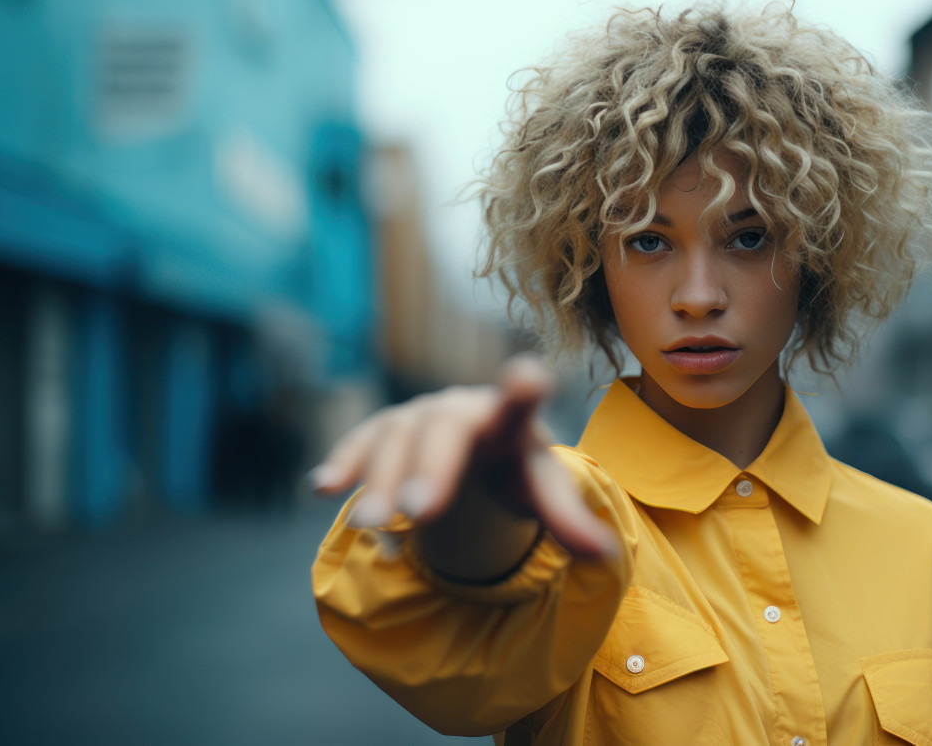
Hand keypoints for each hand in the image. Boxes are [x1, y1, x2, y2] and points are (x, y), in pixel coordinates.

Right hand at [311, 355, 616, 574]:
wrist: (480, 449)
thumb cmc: (517, 471)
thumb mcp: (544, 494)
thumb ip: (569, 522)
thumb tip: (608, 555)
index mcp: (509, 421)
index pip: (519, 402)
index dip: (523, 389)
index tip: (528, 375)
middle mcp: (461, 409)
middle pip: (443, 430)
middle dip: (428, 469)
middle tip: (415, 513)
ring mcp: (419, 415)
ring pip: (395, 436)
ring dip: (379, 479)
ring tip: (371, 527)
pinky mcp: (385, 430)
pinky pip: (361, 440)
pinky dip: (344, 461)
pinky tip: (324, 489)